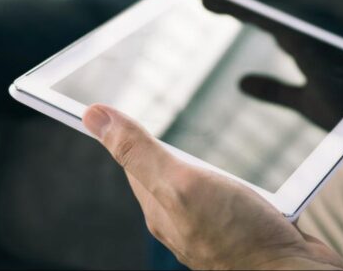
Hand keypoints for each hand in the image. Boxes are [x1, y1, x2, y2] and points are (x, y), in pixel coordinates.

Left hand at [83, 105, 342, 270]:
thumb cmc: (240, 237)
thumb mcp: (181, 183)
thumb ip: (139, 151)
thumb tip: (92, 116)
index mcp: (160, 209)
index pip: (133, 162)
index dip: (127, 132)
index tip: (118, 105)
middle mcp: (184, 220)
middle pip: (168, 171)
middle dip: (168, 143)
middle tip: (164, 111)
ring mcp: (216, 226)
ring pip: (204, 182)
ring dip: (207, 159)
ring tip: (208, 137)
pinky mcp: (247, 227)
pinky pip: (236, 194)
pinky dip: (239, 177)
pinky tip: (251, 168)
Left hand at [193, 0, 342, 131]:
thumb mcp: (303, 103)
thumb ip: (274, 91)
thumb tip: (241, 82)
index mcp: (303, 49)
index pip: (263, 25)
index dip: (238, 13)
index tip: (207, 5)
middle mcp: (304, 39)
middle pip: (259, 16)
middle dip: (230, 4)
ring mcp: (306, 39)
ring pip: (261, 15)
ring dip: (232, 5)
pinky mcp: (306, 45)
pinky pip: (269, 23)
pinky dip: (245, 13)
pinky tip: (223, 8)